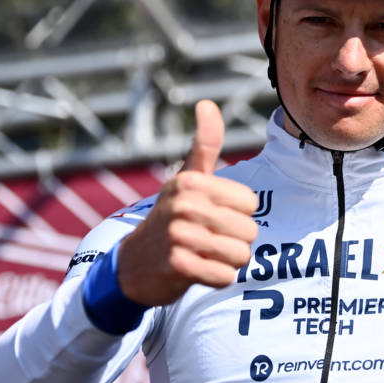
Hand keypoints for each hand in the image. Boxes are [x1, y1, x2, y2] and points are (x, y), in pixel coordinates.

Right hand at [116, 100, 258, 305]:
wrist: (133, 264)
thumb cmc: (171, 216)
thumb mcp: (186, 178)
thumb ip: (204, 144)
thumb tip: (207, 103)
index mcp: (190, 181)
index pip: (250, 203)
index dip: (237, 214)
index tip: (212, 215)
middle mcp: (183, 205)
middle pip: (249, 231)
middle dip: (234, 241)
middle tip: (207, 239)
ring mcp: (178, 236)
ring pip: (240, 255)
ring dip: (227, 261)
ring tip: (203, 254)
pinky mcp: (177, 266)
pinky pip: (225, 276)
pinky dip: (217, 278)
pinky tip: (197, 271)